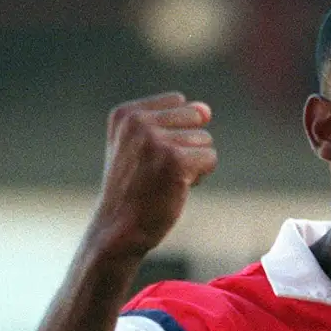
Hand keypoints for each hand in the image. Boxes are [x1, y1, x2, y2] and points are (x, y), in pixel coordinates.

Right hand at [89, 92, 216, 257]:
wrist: (119, 227)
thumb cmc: (135, 188)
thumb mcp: (143, 146)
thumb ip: (174, 120)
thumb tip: (206, 110)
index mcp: (126, 113)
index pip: (179, 102)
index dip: (176, 131)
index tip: (149, 155)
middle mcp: (138, 122)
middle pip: (195, 117)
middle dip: (189, 144)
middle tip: (160, 169)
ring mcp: (156, 140)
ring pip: (205, 140)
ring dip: (194, 163)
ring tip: (165, 180)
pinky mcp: (176, 160)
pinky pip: (210, 159)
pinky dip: (200, 176)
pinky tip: (176, 188)